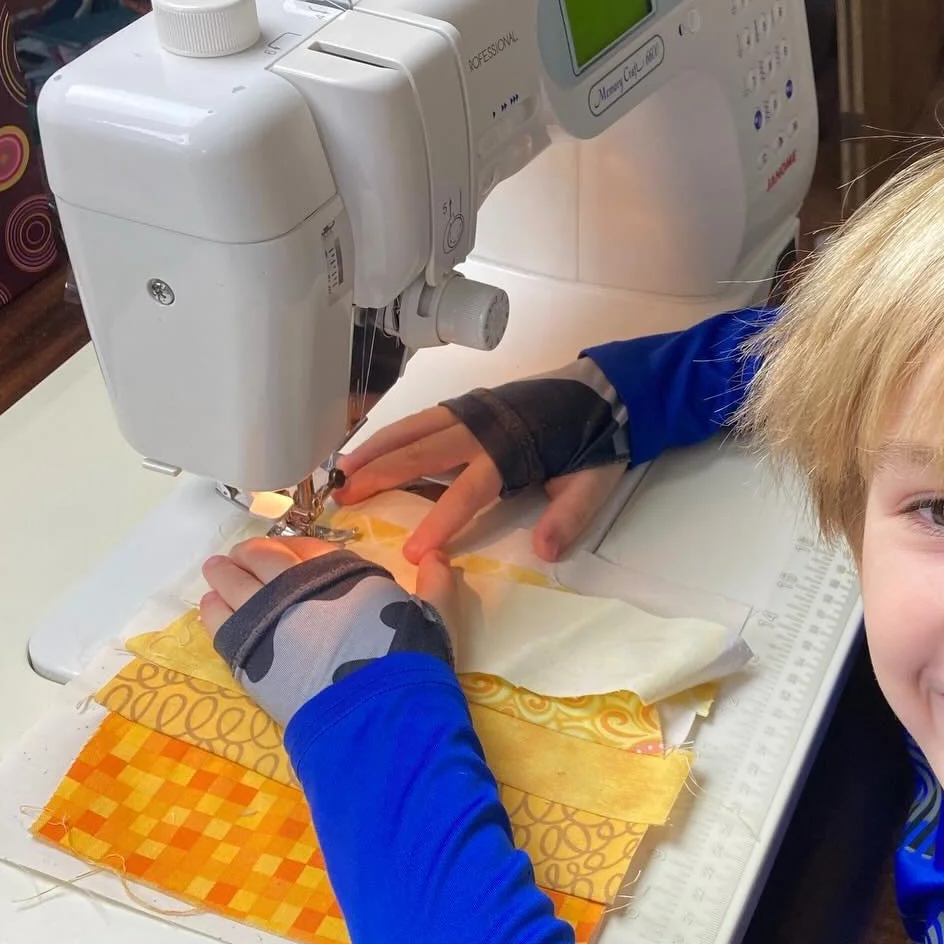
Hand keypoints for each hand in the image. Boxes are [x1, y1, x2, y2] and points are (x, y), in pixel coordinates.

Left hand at [199, 536, 462, 639]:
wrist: (372, 708)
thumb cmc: (405, 661)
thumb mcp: (433, 616)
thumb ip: (435, 584)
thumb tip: (438, 553)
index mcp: (343, 574)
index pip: (309, 549)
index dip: (297, 549)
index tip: (289, 551)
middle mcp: (299, 586)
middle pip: (264, 559)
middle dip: (252, 553)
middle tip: (242, 556)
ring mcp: (268, 618)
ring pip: (233, 584)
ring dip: (224, 573)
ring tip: (216, 570)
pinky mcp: (248, 653)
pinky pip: (219, 622)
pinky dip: (213, 609)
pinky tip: (211, 605)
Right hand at [334, 406, 625, 566]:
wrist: (603, 392)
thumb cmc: (595, 443)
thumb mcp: (593, 484)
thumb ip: (568, 517)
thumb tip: (544, 551)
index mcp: (508, 454)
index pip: (465, 493)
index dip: (439, 522)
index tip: (412, 552)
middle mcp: (480, 430)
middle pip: (420, 454)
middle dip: (380, 475)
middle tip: (342, 497)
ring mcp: (471, 413)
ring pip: (412, 430)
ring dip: (375, 449)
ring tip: (340, 470)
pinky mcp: (469, 406)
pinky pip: (421, 420)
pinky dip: (391, 433)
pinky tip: (370, 447)